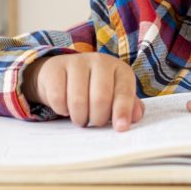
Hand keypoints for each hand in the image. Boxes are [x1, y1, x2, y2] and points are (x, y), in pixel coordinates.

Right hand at [22, 52, 144, 130]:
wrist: (62, 73)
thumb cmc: (95, 89)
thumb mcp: (114, 95)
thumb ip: (128, 106)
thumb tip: (135, 116)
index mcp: (119, 69)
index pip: (124, 91)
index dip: (123, 111)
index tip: (120, 128)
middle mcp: (100, 61)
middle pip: (100, 98)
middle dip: (97, 118)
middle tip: (95, 122)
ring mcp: (76, 61)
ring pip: (78, 100)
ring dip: (79, 117)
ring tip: (81, 117)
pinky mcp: (55, 67)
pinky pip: (58, 98)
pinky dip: (62, 109)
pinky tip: (65, 106)